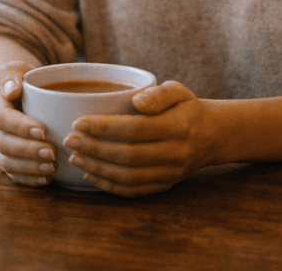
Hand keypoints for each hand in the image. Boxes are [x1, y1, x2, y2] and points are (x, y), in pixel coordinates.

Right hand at [0, 62, 57, 186]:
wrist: (17, 96)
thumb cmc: (22, 81)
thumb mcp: (17, 69)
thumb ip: (11, 74)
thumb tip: (12, 89)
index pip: (2, 117)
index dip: (21, 126)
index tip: (44, 130)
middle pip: (4, 143)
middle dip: (29, 150)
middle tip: (53, 152)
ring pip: (7, 162)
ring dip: (30, 167)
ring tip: (52, 166)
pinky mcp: (4, 159)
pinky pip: (12, 174)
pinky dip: (29, 179)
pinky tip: (46, 178)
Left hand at [63, 81, 212, 196]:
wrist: (212, 136)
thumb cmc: (187, 108)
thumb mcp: (179, 91)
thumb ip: (158, 94)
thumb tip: (136, 101)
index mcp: (177, 127)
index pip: (135, 129)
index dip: (104, 127)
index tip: (78, 122)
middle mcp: (175, 153)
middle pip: (128, 156)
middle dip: (94, 149)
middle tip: (69, 141)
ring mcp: (170, 173)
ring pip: (129, 177)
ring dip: (98, 169)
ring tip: (75, 157)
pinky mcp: (165, 185)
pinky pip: (135, 191)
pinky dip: (110, 186)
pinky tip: (91, 174)